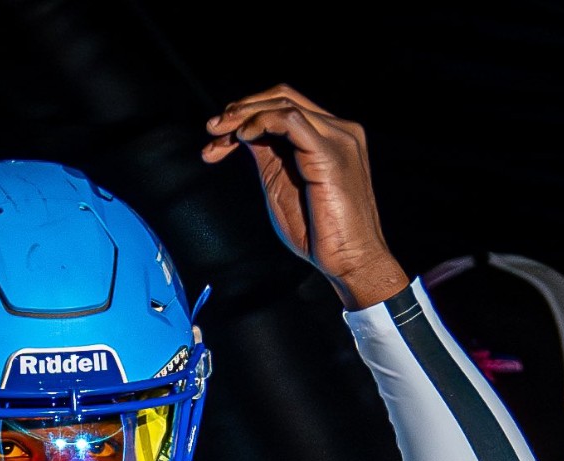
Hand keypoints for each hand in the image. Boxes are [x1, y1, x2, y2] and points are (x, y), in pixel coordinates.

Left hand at [201, 84, 408, 309]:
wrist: (350, 261)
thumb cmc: (320, 234)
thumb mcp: (282, 187)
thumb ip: (269, 157)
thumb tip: (242, 136)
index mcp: (328, 137)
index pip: (285, 106)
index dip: (248, 113)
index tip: (217, 135)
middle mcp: (338, 130)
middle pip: (283, 96)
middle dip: (241, 109)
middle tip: (212, 128)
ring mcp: (338, 138)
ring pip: (284, 103)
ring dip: (245, 115)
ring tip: (221, 133)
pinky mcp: (330, 152)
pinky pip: (291, 120)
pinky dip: (262, 123)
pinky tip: (244, 137)